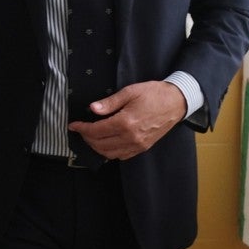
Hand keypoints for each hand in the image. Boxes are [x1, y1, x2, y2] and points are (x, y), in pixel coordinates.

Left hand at [68, 80, 185, 160]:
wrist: (176, 102)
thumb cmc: (153, 94)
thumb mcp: (129, 92)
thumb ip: (109, 102)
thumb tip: (92, 109)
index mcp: (126, 122)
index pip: (96, 131)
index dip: (82, 129)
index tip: (73, 125)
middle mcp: (131, 137)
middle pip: (100, 144)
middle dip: (86, 138)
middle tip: (80, 130)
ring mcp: (138, 144)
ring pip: (110, 153)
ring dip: (96, 147)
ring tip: (90, 137)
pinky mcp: (144, 147)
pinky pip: (122, 155)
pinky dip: (110, 152)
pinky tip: (105, 143)